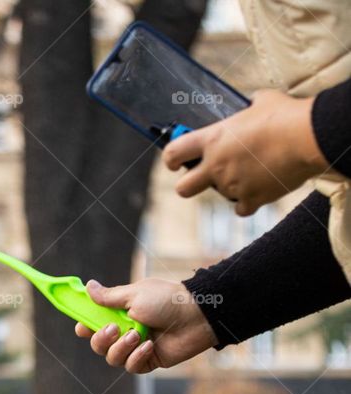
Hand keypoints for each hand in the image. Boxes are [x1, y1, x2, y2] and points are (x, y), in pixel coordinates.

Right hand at [74, 278, 216, 373]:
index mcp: (120, 313)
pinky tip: (149, 346)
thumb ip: (109, 297)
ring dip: (121, 348)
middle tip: (114, 329)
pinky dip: (137, 357)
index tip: (81, 327)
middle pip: (98, 345)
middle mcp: (125, 331)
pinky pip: (131, 367)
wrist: (195, 315)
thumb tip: (88, 286)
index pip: (94, 323)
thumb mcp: (134, 295)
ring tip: (137, 335)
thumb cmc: (166, 299)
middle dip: (101, 339)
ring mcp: (136, 347)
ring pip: (113, 358)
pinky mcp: (148, 361)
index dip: (85, 327)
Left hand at [163, 90, 330, 215]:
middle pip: (183, 189)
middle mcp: (217, 166)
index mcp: (213, 139)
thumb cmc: (284, 115)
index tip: (174, 161)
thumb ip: (247, 107)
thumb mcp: (260, 101)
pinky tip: (259, 187)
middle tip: (201, 176)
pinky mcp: (251, 199)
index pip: (173, 153)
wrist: (306, 138)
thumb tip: (250, 105)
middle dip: (188, 184)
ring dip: (230, 186)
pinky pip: (241, 208)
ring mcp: (232, 186)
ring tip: (252, 168)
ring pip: (221, 195)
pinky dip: (249, 200)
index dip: (170, 159)